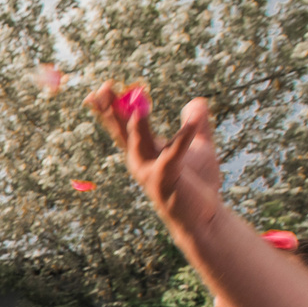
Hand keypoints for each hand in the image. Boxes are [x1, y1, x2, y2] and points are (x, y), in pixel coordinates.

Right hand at [89, 85, 225, 233]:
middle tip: (104, 87)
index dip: (113, 108)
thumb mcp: (199, 148)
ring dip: (138, 120)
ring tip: (138, 98)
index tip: (103, 87)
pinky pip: (175, 155)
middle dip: (112, 110)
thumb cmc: (198, 185)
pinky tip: (192, 122)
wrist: (204, 219)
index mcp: (145, 151)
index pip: (124, 125)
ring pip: (140, 141)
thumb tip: (197, 101)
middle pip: (123, 131)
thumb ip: (197, 124)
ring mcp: (151, 171)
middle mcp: (141, 161)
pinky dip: (184, 137)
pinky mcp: (168, 180)